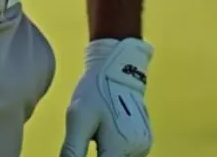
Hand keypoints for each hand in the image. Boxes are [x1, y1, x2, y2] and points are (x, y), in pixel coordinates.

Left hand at [60, 37, 152, 156]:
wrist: (118, 67)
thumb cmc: (96, 91)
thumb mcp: (77, 118)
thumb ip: (72, 150)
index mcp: (119, 148)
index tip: (78, 151)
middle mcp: (136, 151)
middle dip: (96, 155)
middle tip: (88, 136)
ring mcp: (142, 147)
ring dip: (105, 153)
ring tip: (97, 131)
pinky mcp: (144, 142)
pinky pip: (125, 153)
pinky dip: (114, 149)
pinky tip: (106, 131)